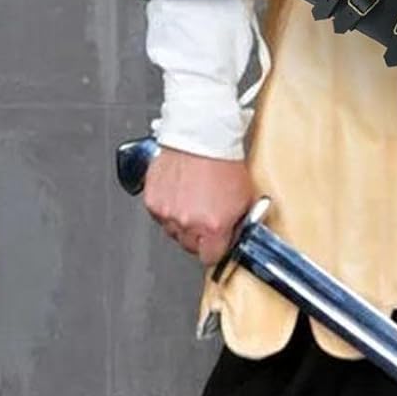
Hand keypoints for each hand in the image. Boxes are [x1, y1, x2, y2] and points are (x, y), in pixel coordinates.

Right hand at [142, 147, 256, 265]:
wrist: (201, 137)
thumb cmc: (223, 161)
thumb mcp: (244, 197)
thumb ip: (236, 223)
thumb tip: (232, 236)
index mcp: (213, 226)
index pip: (210, 257)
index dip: (215, 250)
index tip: (216, 244)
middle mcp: (187, 223)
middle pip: (190, 245)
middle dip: (198, 235)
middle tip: (205, 216)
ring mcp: (167, 212)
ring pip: (172, 230)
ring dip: (181, 220)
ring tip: (193, 198)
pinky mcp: (152, 200)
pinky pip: (159, 214)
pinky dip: (168, 206)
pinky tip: (180, 191)